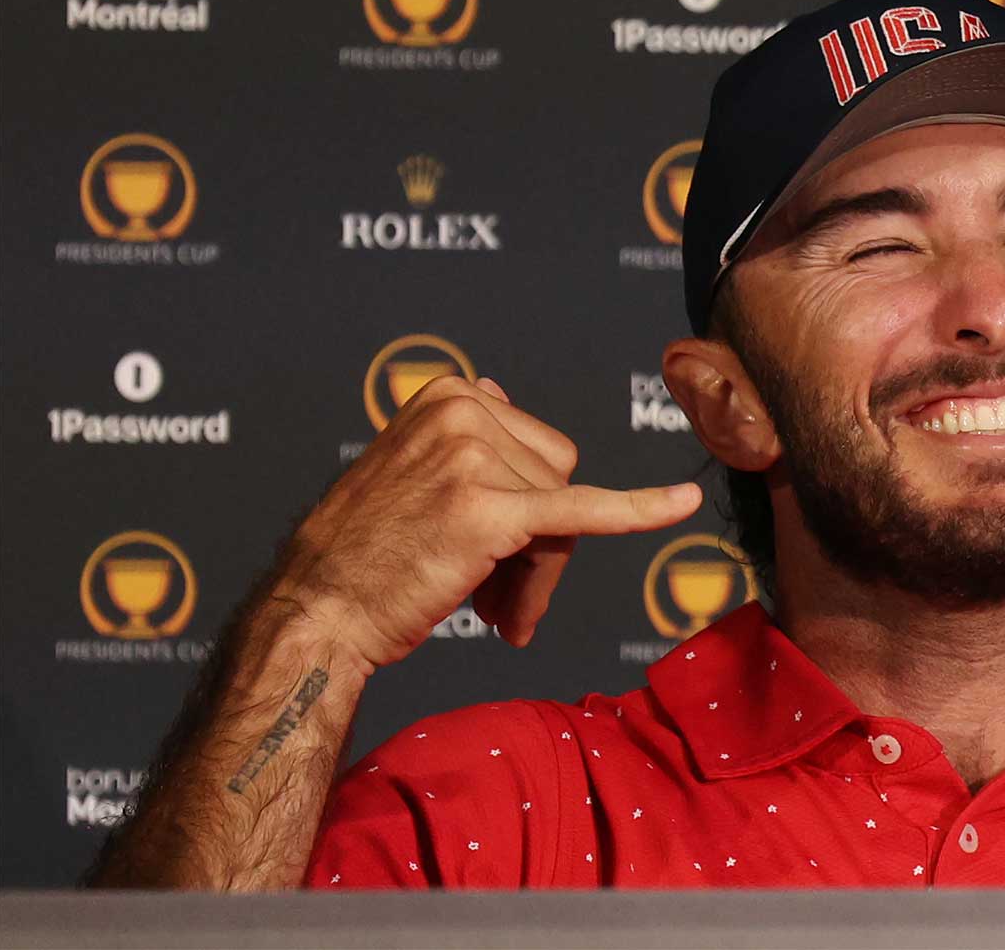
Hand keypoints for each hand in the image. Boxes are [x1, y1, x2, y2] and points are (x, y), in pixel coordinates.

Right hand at [276, 375, 701, 669]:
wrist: (320, 611)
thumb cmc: (367, 553)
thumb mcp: (409, 467)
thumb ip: (463, 432)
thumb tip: (497, 394)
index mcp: (450, 393)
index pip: (540, 450)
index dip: (527, 508)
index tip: (486, 546)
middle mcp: (464, 410)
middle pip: (558, 478)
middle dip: (537, 543)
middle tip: (491, 591)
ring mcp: (477, 456)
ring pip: (563, 516)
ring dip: (533, 573)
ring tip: (484, 602)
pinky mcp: (493, 509)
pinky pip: (582, 511)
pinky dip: (640, 510)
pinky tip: (684, 504)